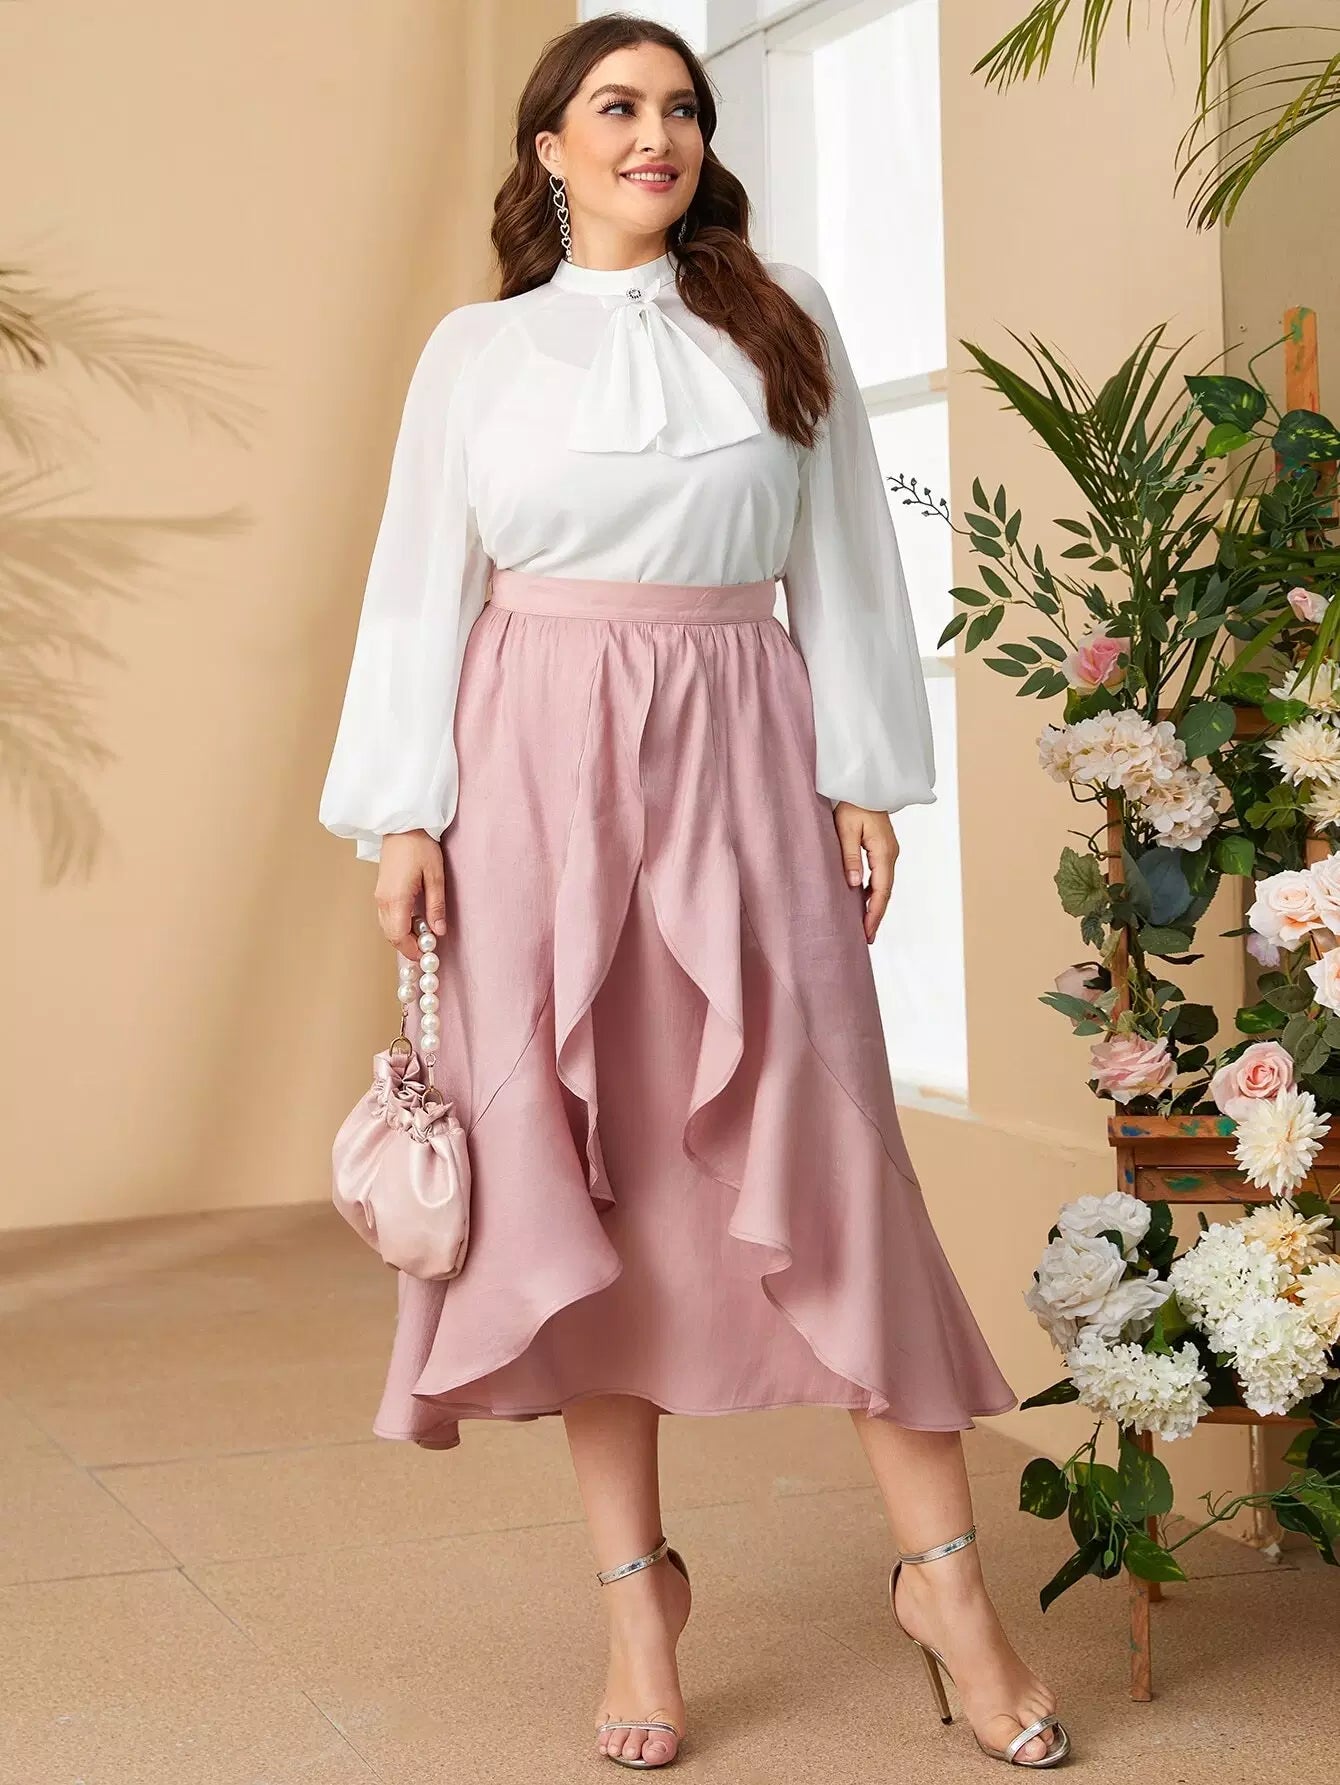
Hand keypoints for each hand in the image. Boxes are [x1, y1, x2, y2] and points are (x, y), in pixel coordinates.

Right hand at [374, 830, 446, 959]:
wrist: (402, 826)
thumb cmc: (420, 847)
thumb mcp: (435, 876)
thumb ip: (436, 906)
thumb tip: (439, 931)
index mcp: (396, 899)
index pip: (399, 936)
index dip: (412, 949)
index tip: (427, 955)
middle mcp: (383, 900)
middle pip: (391, 935)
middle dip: (407, 946)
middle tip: (427, 948)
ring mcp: (379, 896)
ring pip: (386, 927)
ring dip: (402, 936)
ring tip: (424, 934)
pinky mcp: (381, 891)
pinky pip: (386, 917)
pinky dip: (398, 925)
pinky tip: (414, 920)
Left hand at [832, 803, 898, 944]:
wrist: (864, 785)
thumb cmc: (851, 804)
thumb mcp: (845, 829)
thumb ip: (850, 857)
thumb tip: (853, 885)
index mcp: (883, 852)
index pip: (881, 890)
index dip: (874, 913)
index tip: (867, 932)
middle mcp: (890, 855)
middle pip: (885, 892)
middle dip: (876, 915)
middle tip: (867, 938)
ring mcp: (888, 852)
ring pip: (884, 886)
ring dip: (875, 905)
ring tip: (865, 926)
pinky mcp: (883, 850)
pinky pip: (880, 877)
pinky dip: (873, 892)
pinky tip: (863, 902)